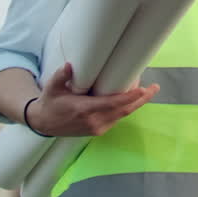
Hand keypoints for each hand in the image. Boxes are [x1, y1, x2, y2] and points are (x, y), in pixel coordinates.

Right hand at [27, 63, 159, 136]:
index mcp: (84, 110)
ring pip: (122, 115)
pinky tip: (132, 99)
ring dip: (135, 104)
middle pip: (123, 111)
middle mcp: (94, 121)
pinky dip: (126, 109)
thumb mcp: (51, 88)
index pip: (112, 104)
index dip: (129, 97)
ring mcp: (96, 128)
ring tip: (147, 90)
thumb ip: (61, 77)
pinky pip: (116, 118)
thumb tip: (69, 66)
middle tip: (154, 87)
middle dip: (141, 100)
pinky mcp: (97, 131)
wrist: (43, 123)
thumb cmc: (50, 102)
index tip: (142, 89)